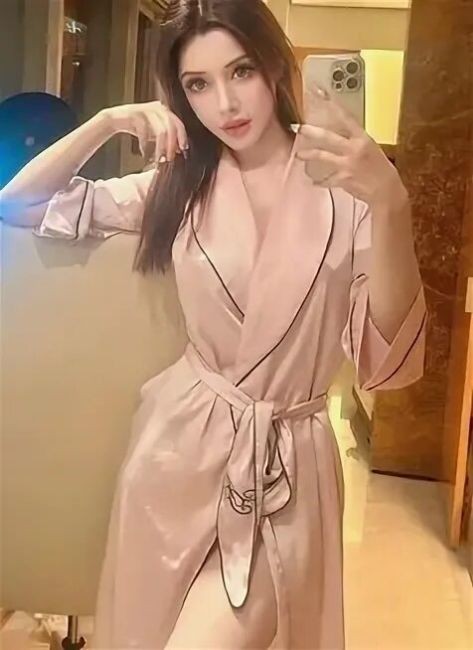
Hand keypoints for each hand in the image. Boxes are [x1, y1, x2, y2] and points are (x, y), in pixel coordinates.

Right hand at [101, 100, 188, 162]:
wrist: (115, 119)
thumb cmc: (137, 127)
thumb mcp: (155, 133)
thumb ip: (167, 139)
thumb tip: (179, 149)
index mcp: (164, 111)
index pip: (179, 124)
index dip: (182, 138)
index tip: (183, 151)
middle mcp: (157, 108)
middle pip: (171, 127)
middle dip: (171, 145)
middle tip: (168, 158)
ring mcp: (146, 110)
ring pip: (160, 131)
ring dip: (160, 148)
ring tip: (157, 159)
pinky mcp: (135, 114)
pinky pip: (145, 132)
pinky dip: (145, 145)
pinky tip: (143, 154)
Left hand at [295, 86, 404, 205]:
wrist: (386, 190)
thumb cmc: (381, 169)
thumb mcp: (371, 149)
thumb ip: (355, 142)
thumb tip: (340, 138)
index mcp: (363, 138)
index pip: (345, 116)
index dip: (330, 104)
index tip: (318, 92)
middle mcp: (354, 148)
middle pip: (328, 137)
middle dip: (311, 132)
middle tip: (298, 128)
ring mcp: (347, 164)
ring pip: (322, 156)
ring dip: (308, 155)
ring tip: (298, 155)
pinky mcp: (343, 179)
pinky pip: (326, 179)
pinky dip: (320, 181)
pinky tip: (313, 182)